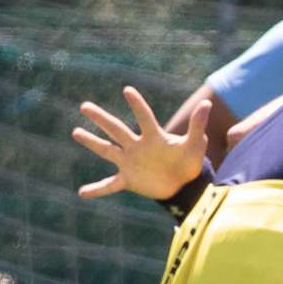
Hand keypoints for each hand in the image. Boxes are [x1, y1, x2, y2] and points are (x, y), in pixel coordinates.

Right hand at [74, 86, 206, 206]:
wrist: (184, 184)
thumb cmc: (189, 161)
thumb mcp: (195, 145)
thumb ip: (198, 125)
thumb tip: (207, 104)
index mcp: (153, 137)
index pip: (144, 118)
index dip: (138, 105)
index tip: (128, 91)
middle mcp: (137, 146)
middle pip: (116, 129)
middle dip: (101, 119)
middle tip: (85, 106)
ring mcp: (130, 162)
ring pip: (107, 151)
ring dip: (92, 142)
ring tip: (76, 131)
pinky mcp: (129, 179)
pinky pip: (110, 185)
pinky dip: (97, 190)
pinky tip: (82, 193)